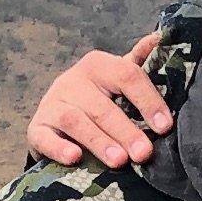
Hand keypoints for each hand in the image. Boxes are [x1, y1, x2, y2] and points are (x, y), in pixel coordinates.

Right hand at [26, 36, 171, 167]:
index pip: (127, 75)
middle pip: (102, 106)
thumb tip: (159, 39)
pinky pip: (45, 137)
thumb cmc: (95, 98)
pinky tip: (74, 158)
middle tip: (143, 153)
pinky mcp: (36, 129)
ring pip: (75, 122)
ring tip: (119, 161)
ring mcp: (52, 105)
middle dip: (125, 131)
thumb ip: (137, 65)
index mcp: (98, 65)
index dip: (148, 100)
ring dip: (98, 141)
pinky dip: (58, 147)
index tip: (165, 126)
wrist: (54, 117)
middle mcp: (73, 81)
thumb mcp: (117, 79)